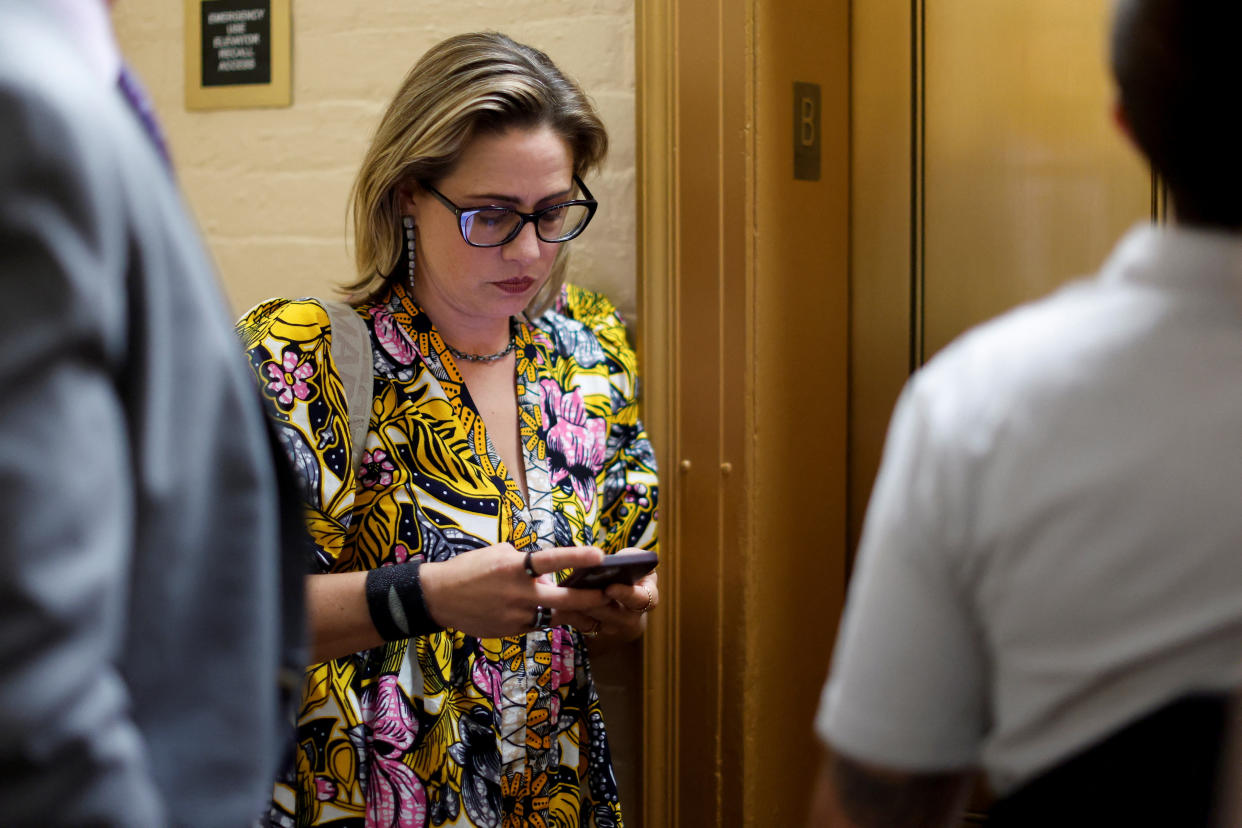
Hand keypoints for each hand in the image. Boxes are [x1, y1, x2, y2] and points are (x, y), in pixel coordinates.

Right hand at [418, 543, 610, 637]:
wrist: (439, 597)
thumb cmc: (469, 569)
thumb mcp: (497, 554)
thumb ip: (525, 561)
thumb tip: (547, 572)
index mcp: (514, 567)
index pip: (552, 560)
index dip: (577, 557)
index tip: (600, 555)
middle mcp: (518, 593)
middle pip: (563, 600)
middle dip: (589, 599)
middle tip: (607, 595)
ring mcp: (515, 616)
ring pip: (553, 616)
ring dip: (570, 612)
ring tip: (587, 608)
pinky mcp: (510, 631)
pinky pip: (536, 624)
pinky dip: (544, 617)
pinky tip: (547, 612)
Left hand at [558, 564, 658, 651]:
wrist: (621, 585)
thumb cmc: (629, 567)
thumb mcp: (633, 558)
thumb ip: (630, 557)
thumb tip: (616, 561)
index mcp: (648, 597)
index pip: (643, 600)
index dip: (627, 595)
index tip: (610, 587)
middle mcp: (634, 616)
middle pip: (618, 617)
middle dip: (598, 605)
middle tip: (581, 593)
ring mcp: (615, 626)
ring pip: (599, 623)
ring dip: (582, 611)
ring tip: (567, 596)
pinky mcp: (597, 629)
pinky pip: (584, 626)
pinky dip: (572, 615)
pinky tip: (560, 603)